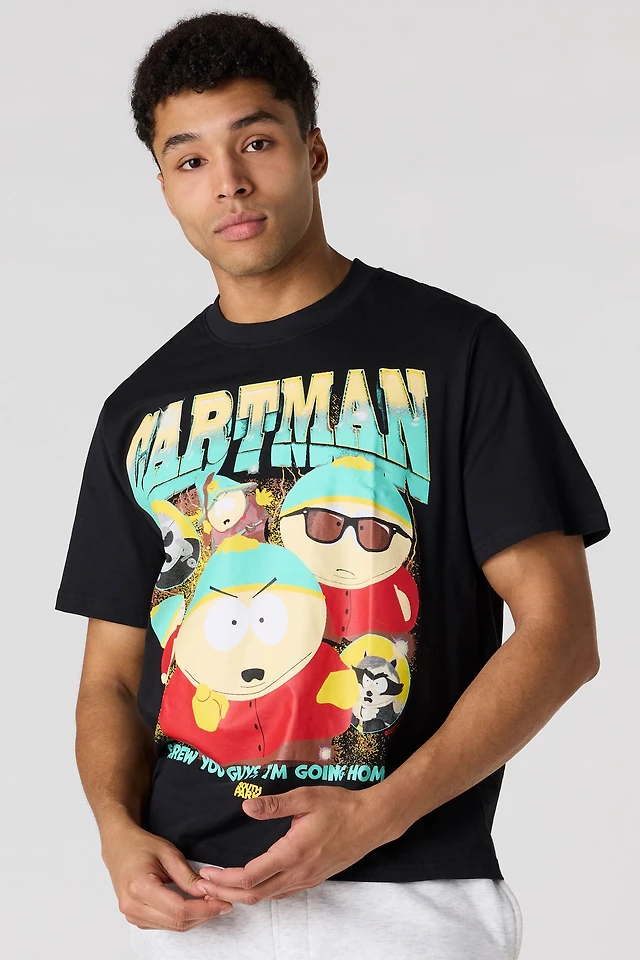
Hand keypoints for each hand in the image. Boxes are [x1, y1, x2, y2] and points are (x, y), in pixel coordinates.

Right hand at [101, 821, 233, 930]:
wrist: (119, 847)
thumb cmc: (141, 846)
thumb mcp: (168, 853)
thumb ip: (188, 876)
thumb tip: (207, 892)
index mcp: (140, 887)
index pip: (179, 910)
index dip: (205, 909)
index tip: (223, 903)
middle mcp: (133, 906)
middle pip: (177, 922)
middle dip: (204, 915)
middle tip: (222, 902)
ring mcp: (132, 915)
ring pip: (173, 927)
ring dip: (195, 918)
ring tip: (210, 902)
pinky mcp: (136, 918)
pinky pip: (165, 925)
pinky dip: (183, 918)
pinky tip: (194, 906)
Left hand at [196, 784, 396, 903]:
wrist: (373, 821)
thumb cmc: (341, 806)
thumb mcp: (307, 797)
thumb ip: (275, 804)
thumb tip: (246, 806)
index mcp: (293, 853)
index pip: (251, 877)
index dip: (225, 879)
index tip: (207, 872)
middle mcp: (299, 873)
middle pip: (255, 895)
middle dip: (225, 893)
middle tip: (203, 885)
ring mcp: (307, 879)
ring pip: (268, 897)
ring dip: (241, 895)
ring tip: (220, 886)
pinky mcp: (313, 879)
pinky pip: (281, 893)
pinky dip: (260, 893)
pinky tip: (251, 883)